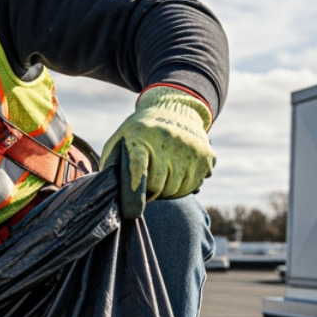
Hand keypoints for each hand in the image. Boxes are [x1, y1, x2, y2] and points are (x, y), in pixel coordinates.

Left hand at [101, 86, 214, 220]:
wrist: (173, 108)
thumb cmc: (139, 132)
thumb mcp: (120, 139)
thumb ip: (112, 163)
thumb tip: (110, 191)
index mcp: (141, 136)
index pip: (138, 166)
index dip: (136, 188)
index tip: (134, 208)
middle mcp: (168, 141)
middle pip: (159, 185)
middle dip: (151, 193)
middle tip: (148, 189)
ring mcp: (189, 148)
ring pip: (178, 189)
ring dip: (169, 192)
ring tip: (163, 181)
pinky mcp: (205, 155)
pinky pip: (195, 185)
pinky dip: (186, 187)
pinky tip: (179, 176)